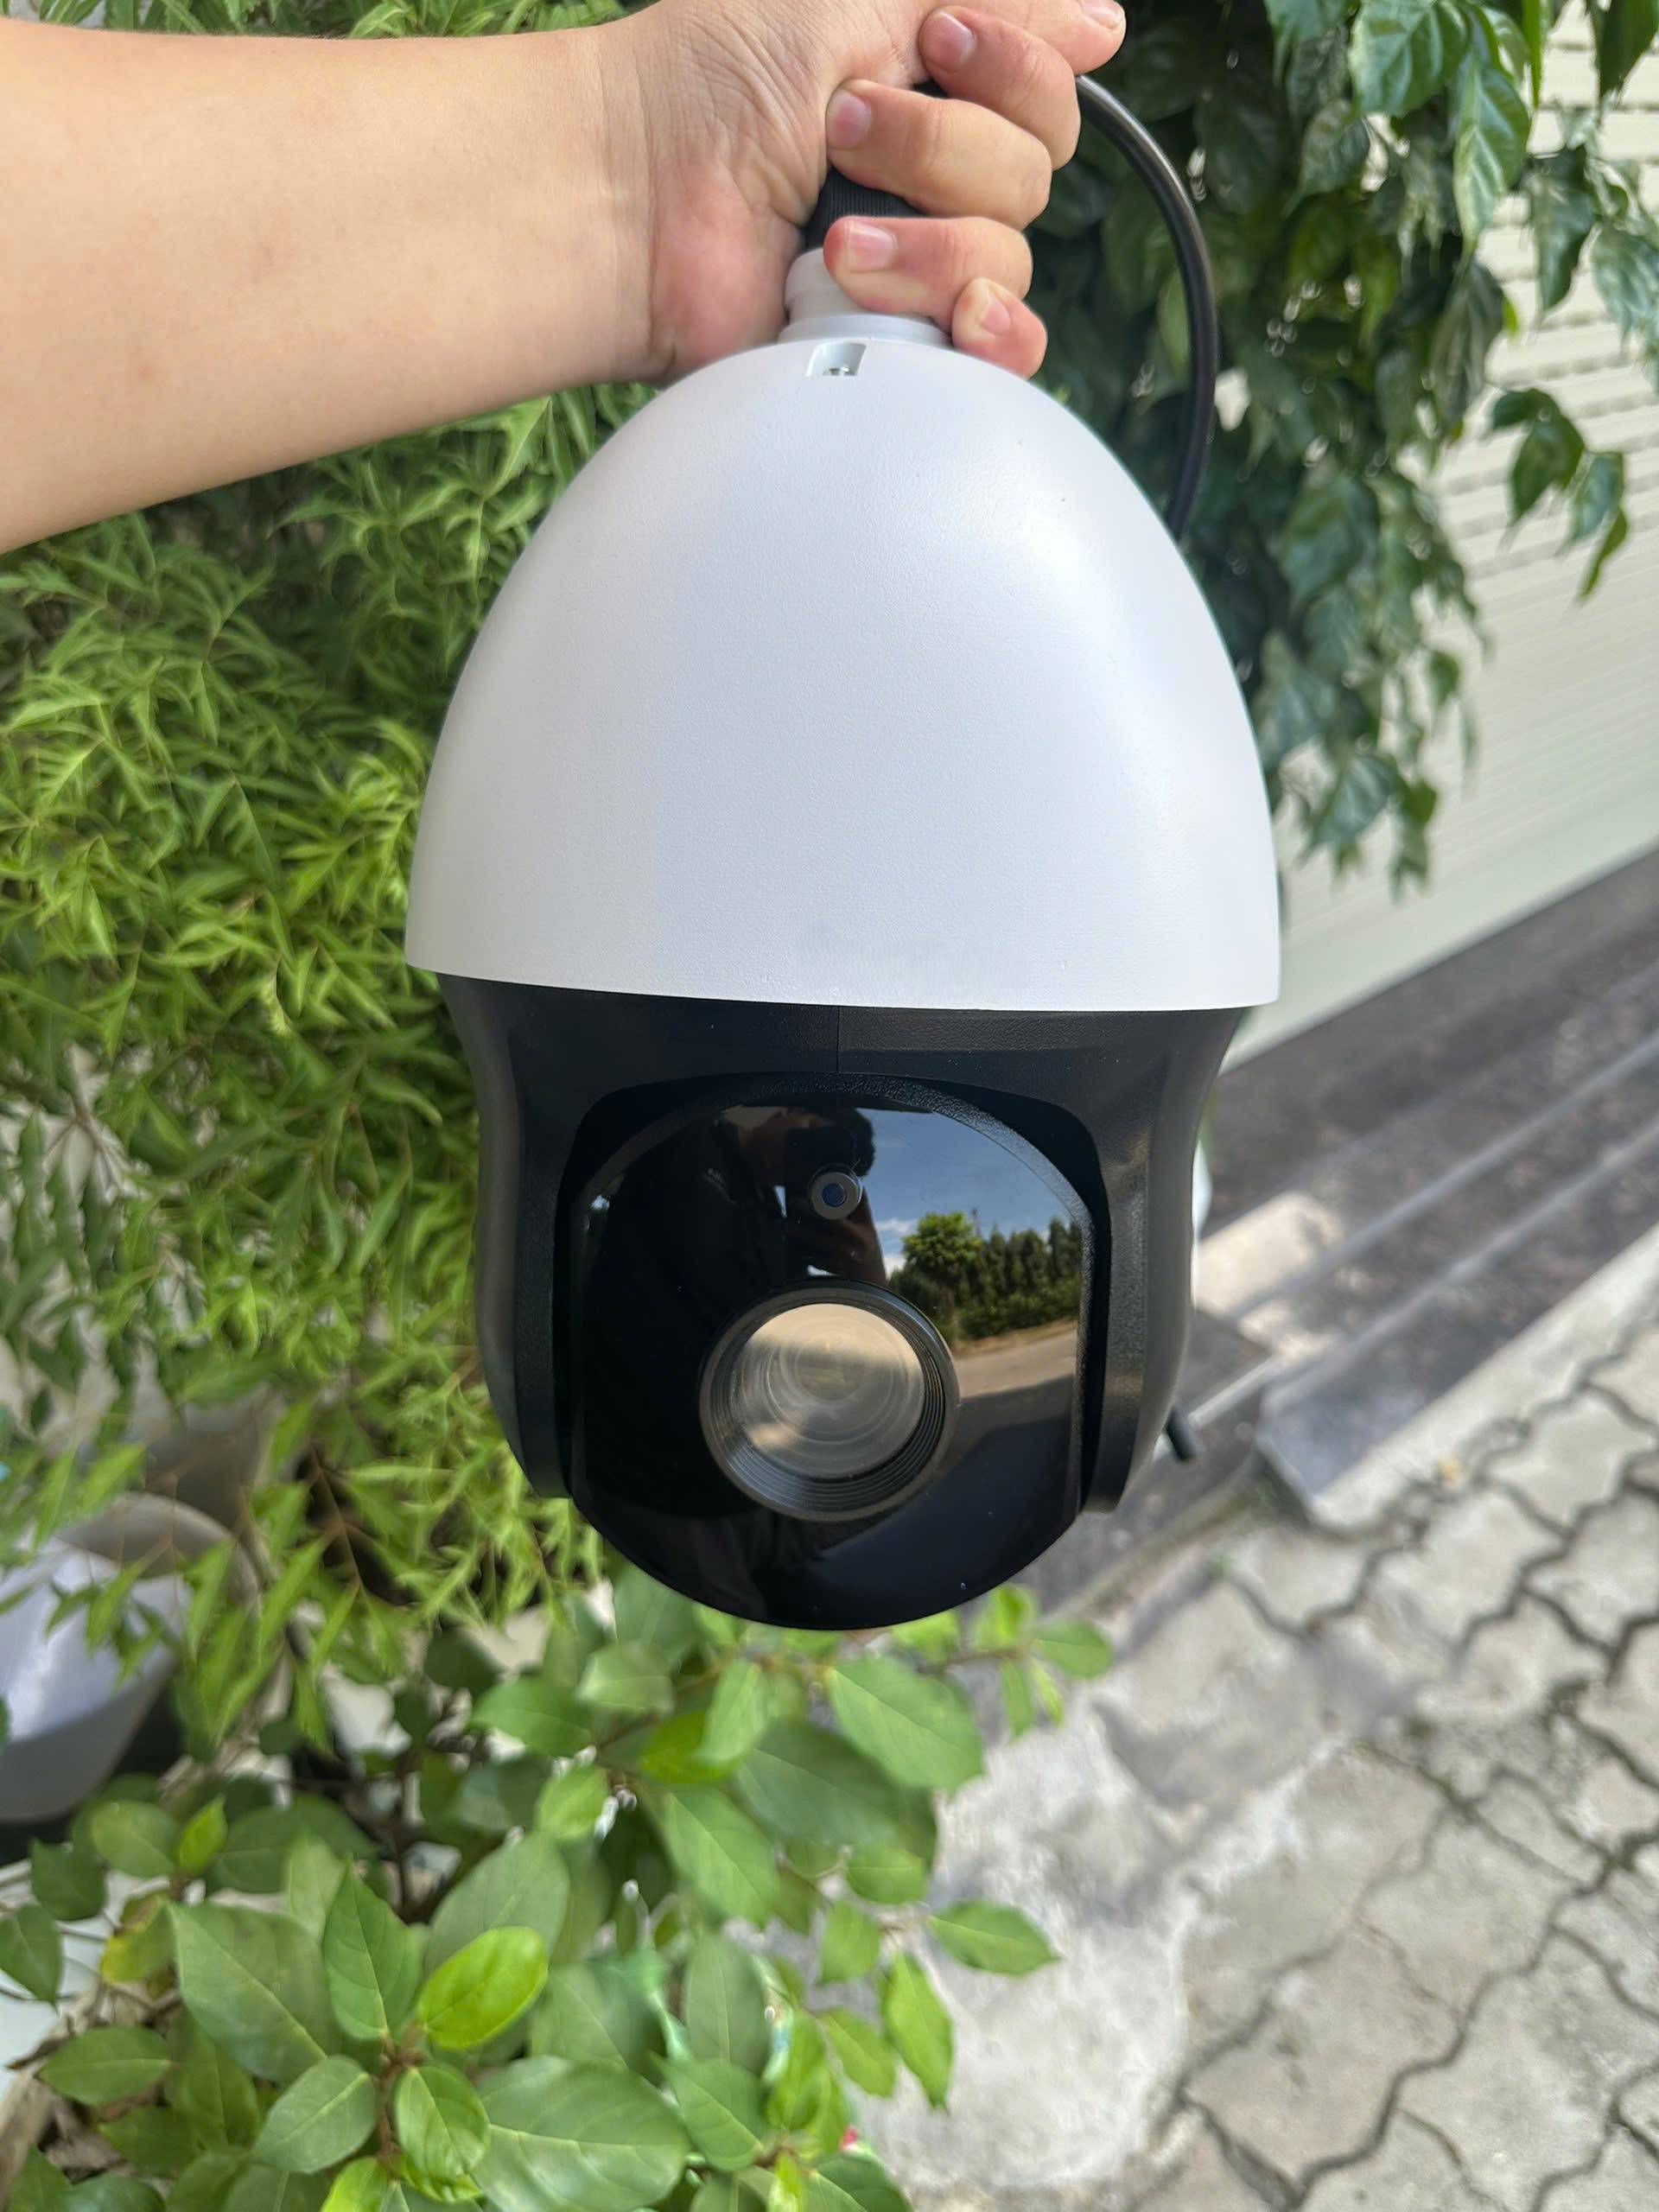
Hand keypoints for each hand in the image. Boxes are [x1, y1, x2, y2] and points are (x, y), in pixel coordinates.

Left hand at [611, 0, 1125, 382]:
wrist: (631, 200)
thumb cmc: (710, 83)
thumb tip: (1104, 20)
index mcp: (936, 100)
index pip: (1048, 97)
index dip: (1012, 66)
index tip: (931, 43)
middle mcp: (937, 188)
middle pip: (1034, 178)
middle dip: (940, 151)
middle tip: (839, 136)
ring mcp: (916, 277)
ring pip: (1008, 264)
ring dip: (925, 245)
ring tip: (831, 242)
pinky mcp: (893, 354)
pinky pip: (999, 360)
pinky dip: (986, 336)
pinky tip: (952, 320)